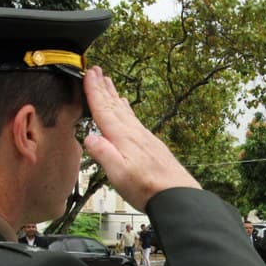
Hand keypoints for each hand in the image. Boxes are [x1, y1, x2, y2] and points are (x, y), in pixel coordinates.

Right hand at [82, 66, 200, 211]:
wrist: (177, 195)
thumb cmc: (148, 188)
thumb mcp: (118, 174)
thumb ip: (103, 154)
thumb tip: (89, 137)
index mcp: (123, 138)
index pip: (104, 109)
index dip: (94, 91)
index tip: (88, 73)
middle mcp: (135, 133)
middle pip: (116, 106)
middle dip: (104, 88)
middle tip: (97, 70)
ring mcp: (145, 138)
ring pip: (126, 112)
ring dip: (116, 96)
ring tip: (110, 84)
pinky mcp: (152, 145)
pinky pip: (135, 121)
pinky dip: (128, 111)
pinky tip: (128, 111)